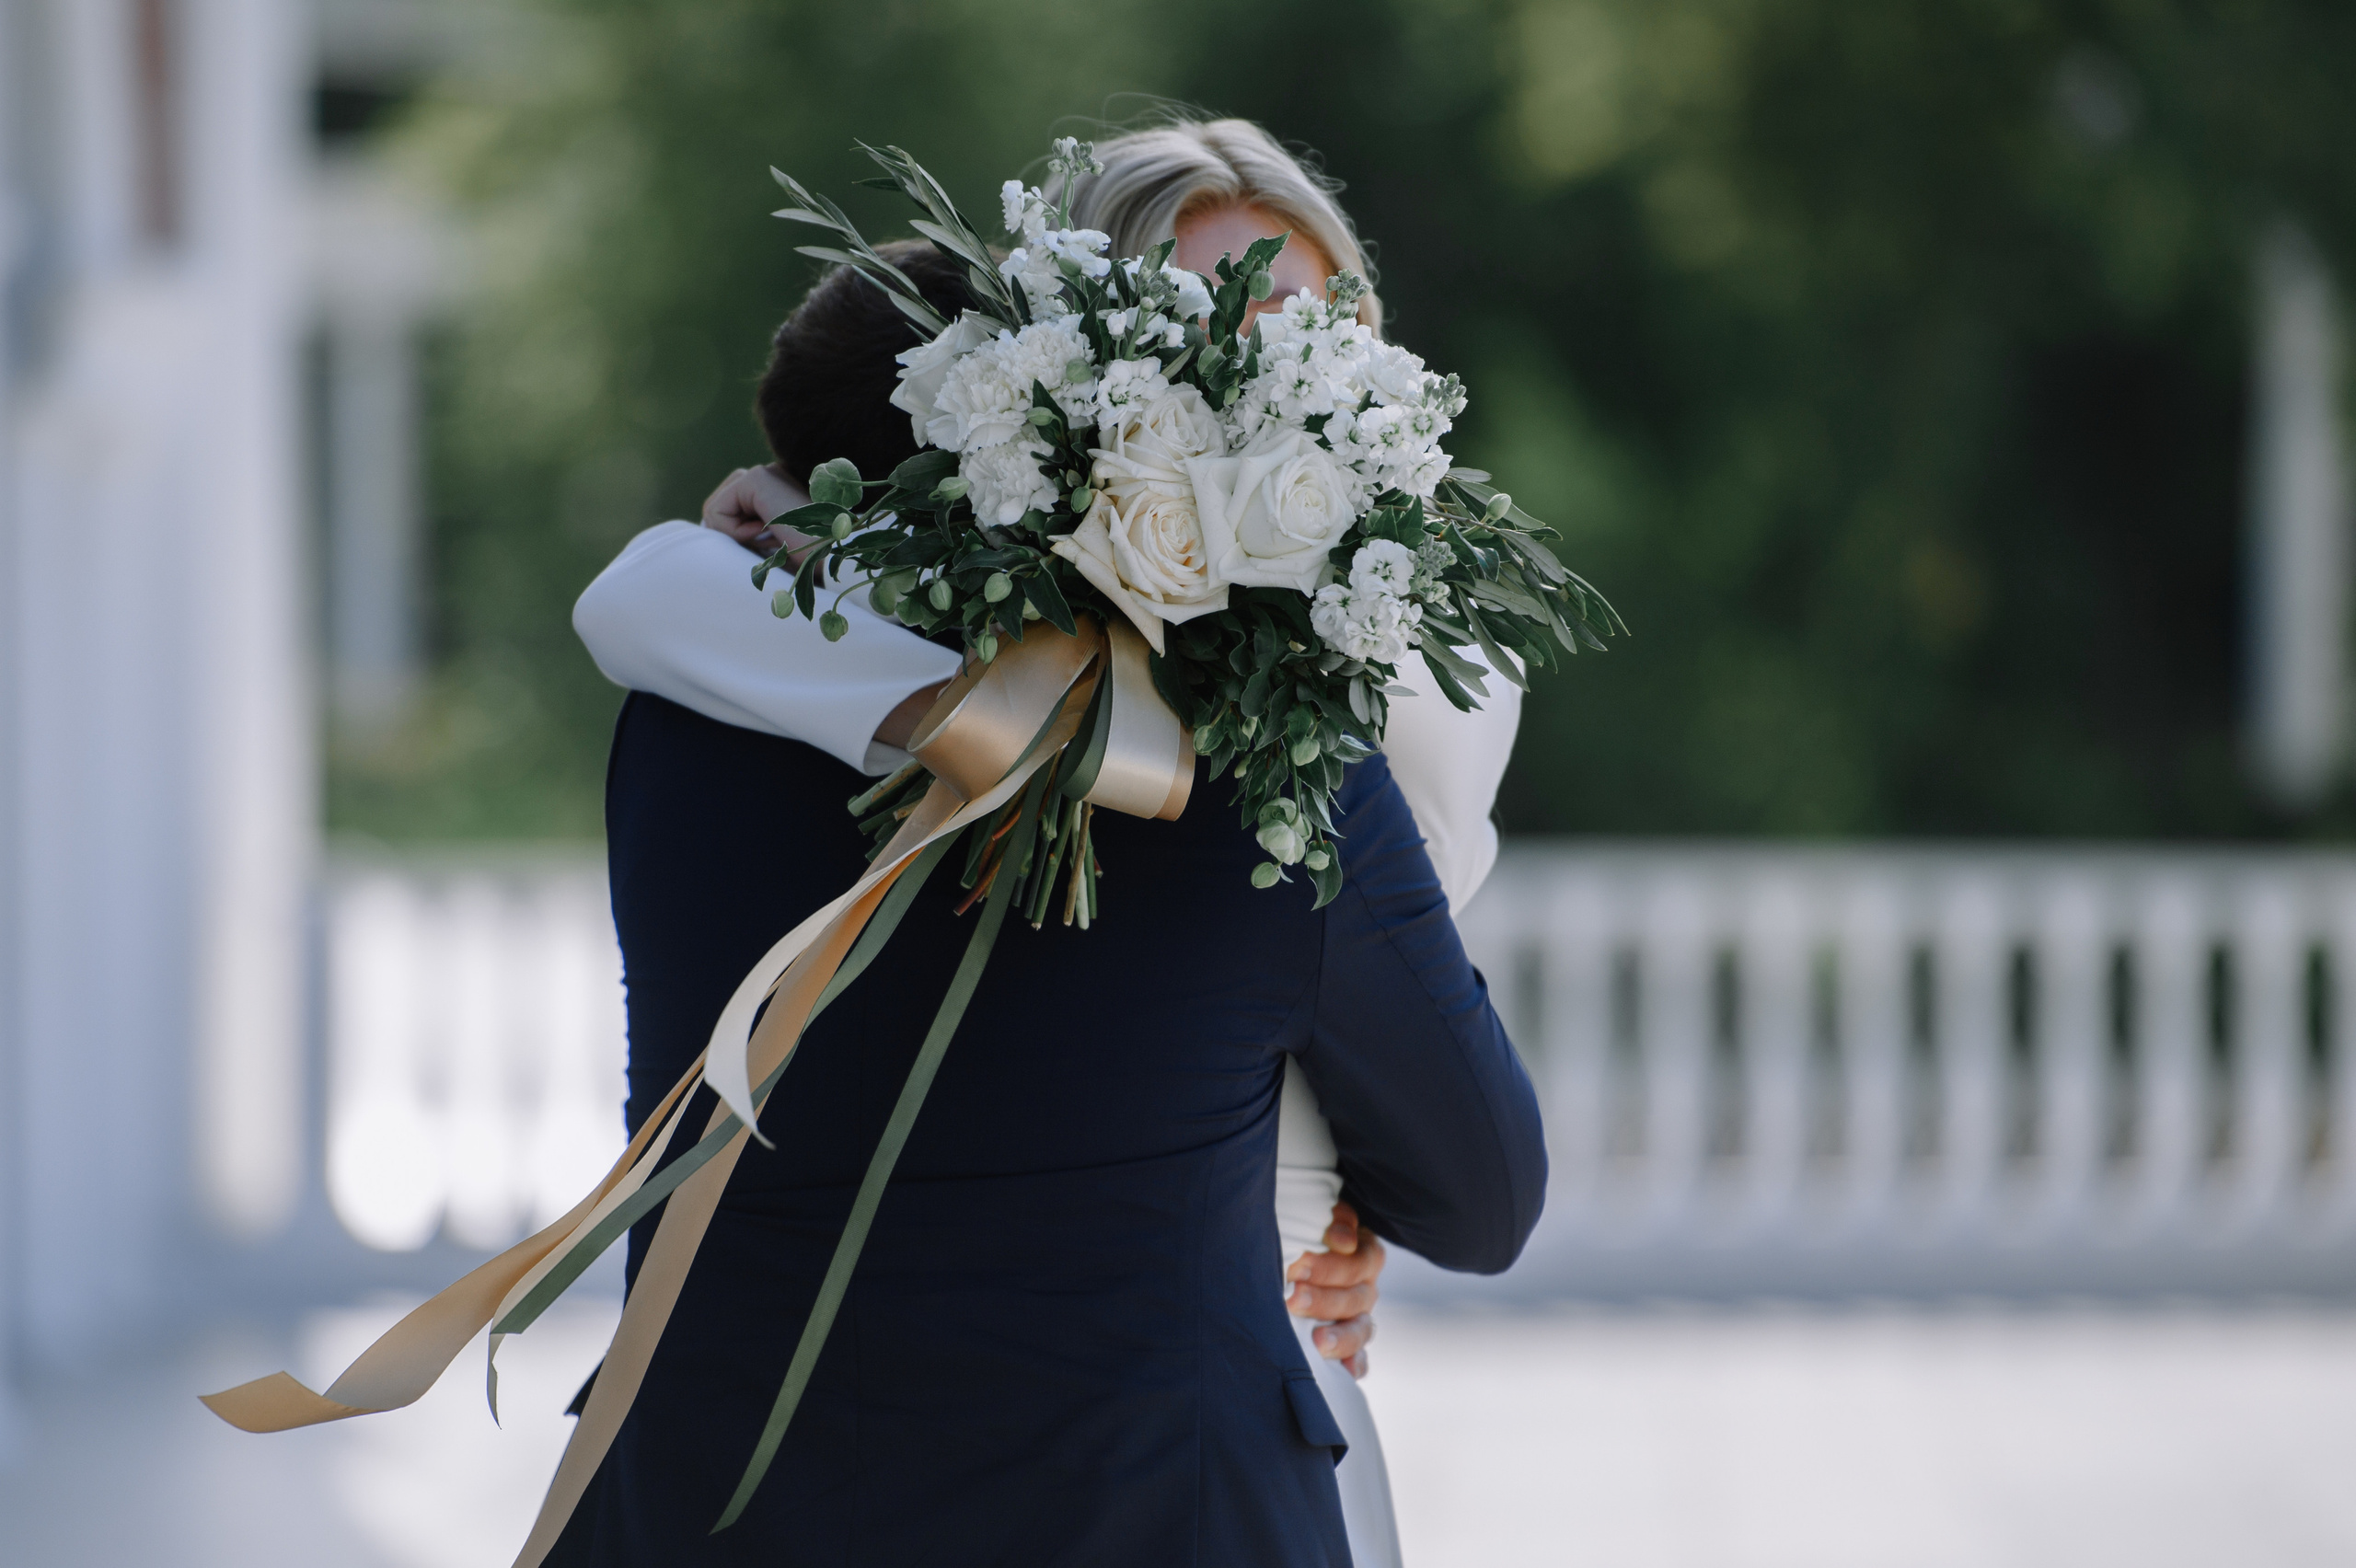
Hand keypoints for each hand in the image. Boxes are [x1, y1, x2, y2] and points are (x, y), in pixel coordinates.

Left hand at [702, 463, 816, 560]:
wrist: (836, 562)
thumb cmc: (811, 566)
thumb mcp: (774, 550)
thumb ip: (749, 536)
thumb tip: (710, 532)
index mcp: (780, 490)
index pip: (733, 508)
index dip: (741, 537)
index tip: (776, 547)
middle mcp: (772, 475)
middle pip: (722, 504)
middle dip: (733, 533)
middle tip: (770, 545)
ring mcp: (765, 473)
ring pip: (716, 508)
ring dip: (736, 535)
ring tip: (771, 539)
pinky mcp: (756, 478)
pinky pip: (716, 510)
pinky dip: (734, 533)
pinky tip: (768, 532)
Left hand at [1285, 1201, 1383, 1379]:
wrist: (1288, 1264)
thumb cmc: (1302, 1233)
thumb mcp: (1317, 1218)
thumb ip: (1332, 1220)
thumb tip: (1342, 1239)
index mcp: (1364, 1252)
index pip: (1361, 1261)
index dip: (1331, 1266)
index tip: (1299, 1266)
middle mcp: (1366, 1287)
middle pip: (1356, 1297)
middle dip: (1323, 1299)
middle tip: (1293, 1297)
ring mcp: (1360, 1317)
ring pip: (1361, 1330)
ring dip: (1340, 1336)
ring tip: (1317, 1342)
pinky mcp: (1351, 1346)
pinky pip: (1360, 1360)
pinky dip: (1353, 1365)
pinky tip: (1344, 1371)